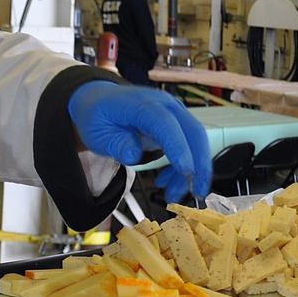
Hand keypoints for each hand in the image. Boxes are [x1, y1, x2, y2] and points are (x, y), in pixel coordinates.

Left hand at [68, 81, 211, 203]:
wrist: (99, 101)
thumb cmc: (98, 115)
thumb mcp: (97, 132)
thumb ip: (116, 143)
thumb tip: (134, 155)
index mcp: (142, 104)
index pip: (166, 124)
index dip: (178, 147)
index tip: (186, 171)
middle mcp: (164, 106)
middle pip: (193, 132)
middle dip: (200, 163)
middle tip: (197, 192)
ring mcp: (173, 115)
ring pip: (194, 142)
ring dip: (191, 171)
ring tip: (173, 195)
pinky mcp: (175, 126)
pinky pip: (187, 147)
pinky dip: (182, 168)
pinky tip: (166, 182)